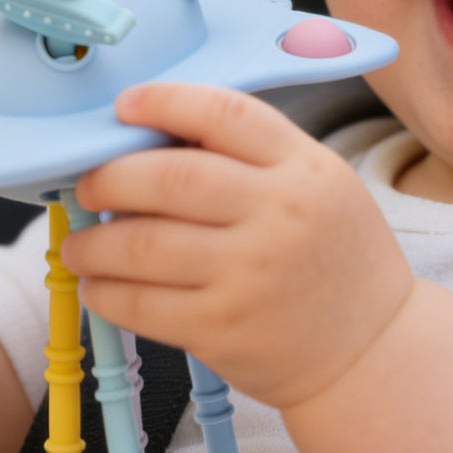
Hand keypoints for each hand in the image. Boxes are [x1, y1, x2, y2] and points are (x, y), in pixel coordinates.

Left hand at [67, 84, 414, 409]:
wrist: (372, 351)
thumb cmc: (335, 260)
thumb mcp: (320, 186)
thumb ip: (256, 156)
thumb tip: (157, 136)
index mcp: (304, 167)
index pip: (223, 112)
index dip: (163, 101)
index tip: (124, 107)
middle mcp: (278, 214)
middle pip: (168, 177)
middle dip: (108, 177)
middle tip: (86, 185)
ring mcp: (249, 274)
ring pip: (142, 243)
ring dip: (93, 243)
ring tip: (79, 246)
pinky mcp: (223, 329)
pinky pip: (141, 304)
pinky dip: (106, 293)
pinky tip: (100, 287)